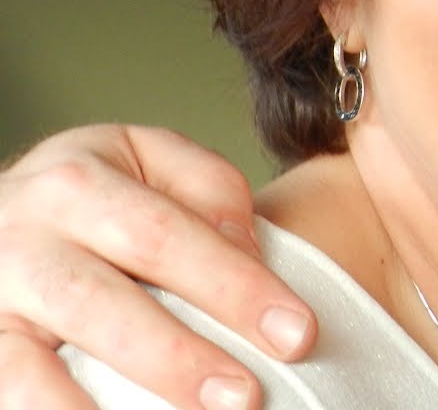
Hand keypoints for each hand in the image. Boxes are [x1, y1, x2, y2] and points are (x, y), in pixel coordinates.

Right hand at [0, 125, 316, 409]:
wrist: (1, 213)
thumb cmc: (100, 195)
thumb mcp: (152, 162)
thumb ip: (209, 192)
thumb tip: (245, 254)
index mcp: (78, 178)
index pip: (168, 236)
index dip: (235, 286)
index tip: (297, 332)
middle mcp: (21, 235)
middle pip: (102, 302)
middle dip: (179, 356)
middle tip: (246, 397)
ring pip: (34, 365)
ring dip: (110, 403)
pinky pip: (8, 391)